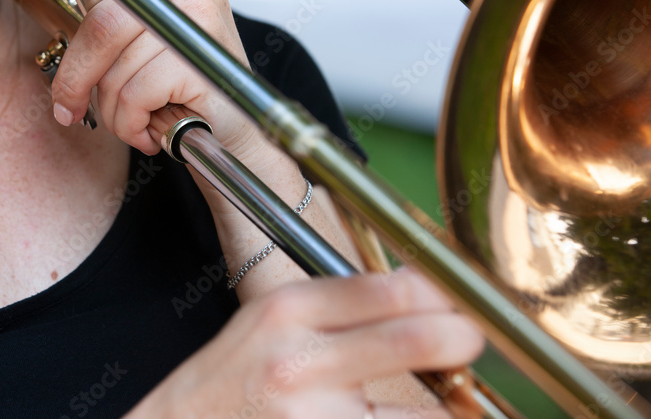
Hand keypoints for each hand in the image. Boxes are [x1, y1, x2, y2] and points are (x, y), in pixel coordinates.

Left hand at [32, 0, 261, 158]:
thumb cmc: (181, 76)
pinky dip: (133, 122)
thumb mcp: (133, 25)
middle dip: (79, 77)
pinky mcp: (203, 54)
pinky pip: (136, 93)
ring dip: (112, 107)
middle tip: (75, 103)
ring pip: (114, 65)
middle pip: (100, 20)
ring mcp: (201, 10)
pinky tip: (156, 123)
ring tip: (138, 112)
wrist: (233, 129)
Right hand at [128, 269, 484, 417]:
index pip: (390, 288)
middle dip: (462, 339)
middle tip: (468, 343)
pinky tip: (401, 418)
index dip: (444, 293)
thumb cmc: (226, 385)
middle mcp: (300, 362)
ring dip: (450, 408)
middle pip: (418, 338)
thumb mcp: (268, 324)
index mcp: (286, 311)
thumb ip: (336, 309)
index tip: (462, 299)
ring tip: (446, 400)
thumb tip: (421, 297)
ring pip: (424, 414)